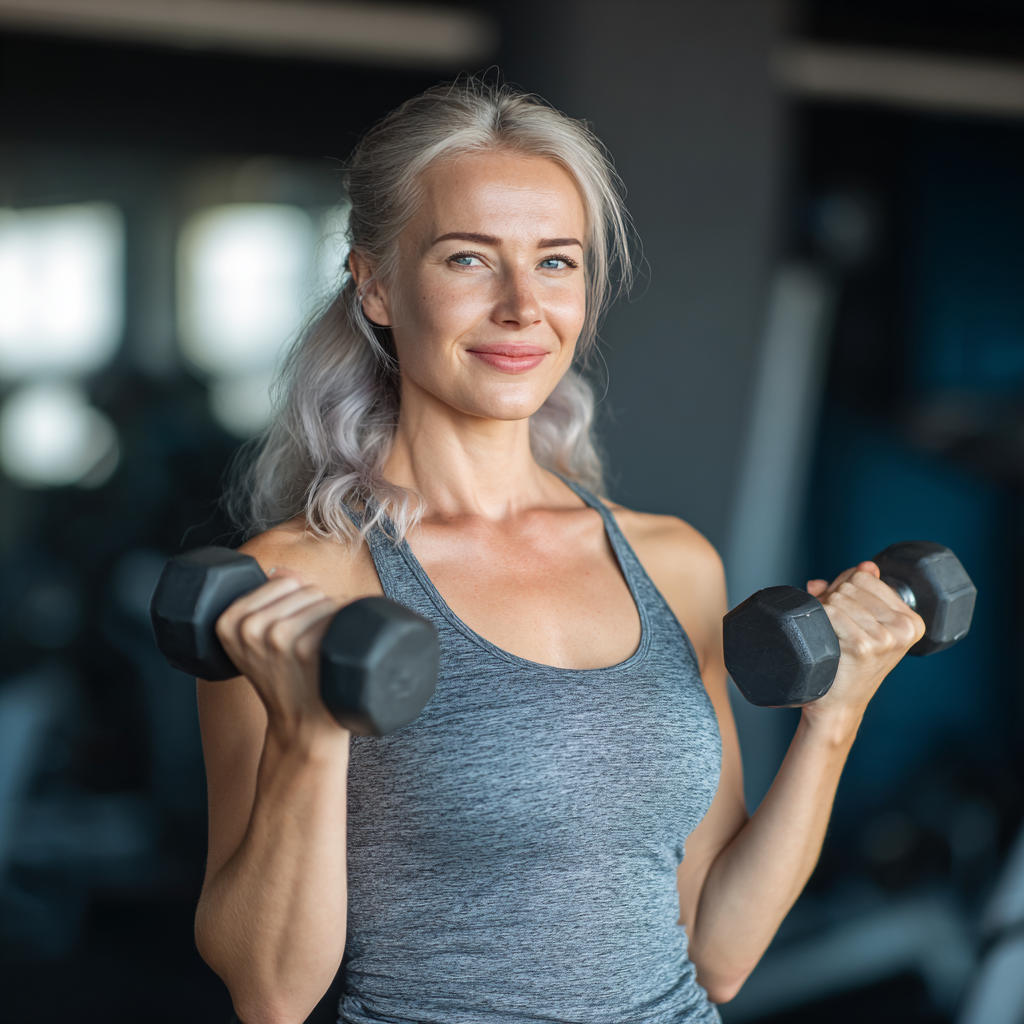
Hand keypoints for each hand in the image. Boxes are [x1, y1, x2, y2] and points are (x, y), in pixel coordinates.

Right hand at [214, 570, 343, 742]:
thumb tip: (281, 569)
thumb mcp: (257, 645)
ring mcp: (277, 637)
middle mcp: (250, 628)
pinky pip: (339, 613)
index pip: (283, 579)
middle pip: (307, 589)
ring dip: (335, 619)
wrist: (302, 728)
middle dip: (318, 610)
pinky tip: (338, 650)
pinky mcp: (306, 648)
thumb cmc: (286, 682)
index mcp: (228, 622)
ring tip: (324, 651)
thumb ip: (265, 603)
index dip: (299, 601)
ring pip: (325, 600)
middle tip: (311, 647)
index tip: (295, 631)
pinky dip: (349, 625)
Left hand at [801, 561, 925, 728]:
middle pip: (851, 585)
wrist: (839, 702)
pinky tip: (827, 639)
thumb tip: (865, 566)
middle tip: (833, 625)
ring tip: (830, 633)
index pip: (866, 575)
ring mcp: (886, 639)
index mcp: (911, 620)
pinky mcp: (864, 647)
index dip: (844, 586)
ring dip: (825, 610)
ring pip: (839, 597)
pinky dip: (821, 621)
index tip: (844, 609)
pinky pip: (831, 613)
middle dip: (833, 598)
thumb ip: (861, 589)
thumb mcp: (864, 622)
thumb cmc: (849, 661)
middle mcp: (904, 628)